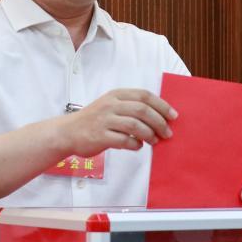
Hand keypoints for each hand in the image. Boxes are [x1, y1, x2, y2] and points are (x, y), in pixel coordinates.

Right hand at [61, 89, 176, 153]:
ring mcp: (104, 120)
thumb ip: (131, 107)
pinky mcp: (100, 136)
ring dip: (150, 134)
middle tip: (167, 133)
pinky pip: (124, 141)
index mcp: (116, 95)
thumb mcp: (111, 105)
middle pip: (143, 110)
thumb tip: (159, 117)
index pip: (144, 95)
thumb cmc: (94, 120)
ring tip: (154, 141)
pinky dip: (135, 145)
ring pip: (135, 125)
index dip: (162, 105)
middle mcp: (110, 105)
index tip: (173, 115)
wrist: (68, 132)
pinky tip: (137, 146)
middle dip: (159, 122)